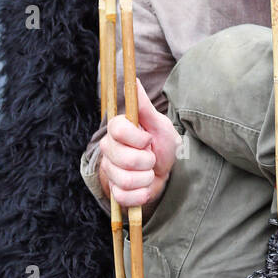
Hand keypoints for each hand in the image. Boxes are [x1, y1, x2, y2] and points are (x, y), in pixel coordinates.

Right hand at [99, 78, 179, 208]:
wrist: (168, 170)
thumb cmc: (162, 144)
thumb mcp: (158, 123)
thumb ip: (144, 105)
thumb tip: (134, 80)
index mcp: (117, 129)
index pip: (118, 130)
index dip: (138, 138)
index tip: (148, 139)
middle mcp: (109, 149)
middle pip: (125, 159)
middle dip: (147, 161)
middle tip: (151, 157)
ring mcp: (110, 171)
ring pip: (126, 179)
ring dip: (146, 178)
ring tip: (149, 171)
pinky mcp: (115, 191)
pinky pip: (124, 197)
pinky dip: (141, 194)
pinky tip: (145, 186)